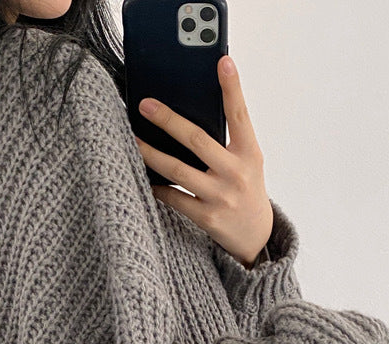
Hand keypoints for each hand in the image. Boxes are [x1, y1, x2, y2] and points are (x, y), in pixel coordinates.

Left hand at [134, 55, 271, 267]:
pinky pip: (173, 197)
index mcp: (249, 153)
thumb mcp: (247, 162)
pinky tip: (144, 176)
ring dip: (151, 154)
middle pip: (197, 140)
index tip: (222, 62)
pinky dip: (156, 186)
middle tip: (146, 105)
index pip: (239, 114)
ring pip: (178, 170)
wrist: (255, 236)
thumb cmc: (245, 189)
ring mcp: (221, 196)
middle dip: (169, 120)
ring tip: (133, 140)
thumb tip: (190, 113)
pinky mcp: (207, 218)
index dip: (232, 87)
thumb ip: (227, 140)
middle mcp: (236, 173)